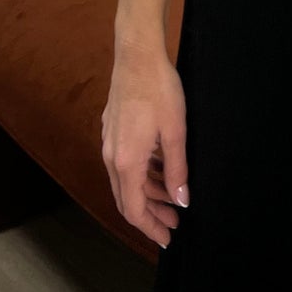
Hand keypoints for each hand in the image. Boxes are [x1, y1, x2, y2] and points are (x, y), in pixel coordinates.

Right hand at [100, 47, 189, 247]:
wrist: (137, 54)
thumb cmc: (158, 89)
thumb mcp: (175, 132)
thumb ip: (177, 170)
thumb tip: (182, 200)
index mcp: (125, 162)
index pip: (134, 210)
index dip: (151, 227)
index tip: (168, 237)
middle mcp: (111, 156)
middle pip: (127, 199)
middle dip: (150, 215)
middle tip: (173, 222)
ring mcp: (109, 142)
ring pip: (126, 181)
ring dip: (147, 194)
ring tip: (172, 198)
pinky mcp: (113, 129)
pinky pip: (124, 163)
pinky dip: (142, 174)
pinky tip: (160, 170)